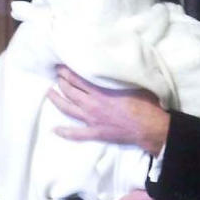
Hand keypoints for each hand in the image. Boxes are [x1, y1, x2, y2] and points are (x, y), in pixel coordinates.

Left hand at [47, 66, 169, 154]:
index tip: (61, 66)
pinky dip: (65, 132)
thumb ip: (116, 76)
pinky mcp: (95, 133)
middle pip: (69, 91)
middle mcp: (92, 104)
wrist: (149, 127)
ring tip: (49, 93)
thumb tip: (109, 66)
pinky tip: (55, 130)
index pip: (77, 78)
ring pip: (68, 109)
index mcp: (100, 91)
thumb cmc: (144, 103)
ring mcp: (91, 120)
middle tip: (57, 75)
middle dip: (61, 81)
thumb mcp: (130, 83)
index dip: (66, 71)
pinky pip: (76, 134)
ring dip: (57, 100)